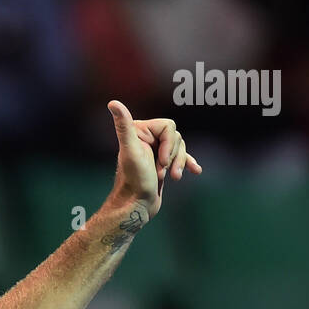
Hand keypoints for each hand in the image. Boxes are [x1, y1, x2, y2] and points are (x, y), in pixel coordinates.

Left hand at [105, 99, 201, 217]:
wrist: (135, 205)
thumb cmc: (134, 179)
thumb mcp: (131, 150)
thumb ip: (123, 126)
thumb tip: (112, 103)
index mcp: (138, 131)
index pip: (169, 126)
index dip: (169, 144)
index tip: (161, 162)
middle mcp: (146, 139)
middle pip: (177, 137)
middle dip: (174, 156)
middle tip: (162, 171)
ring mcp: (155, 152)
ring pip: (181, 148)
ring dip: (179, 163)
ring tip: (172, 178)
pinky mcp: (162, 164)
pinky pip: (181, 158)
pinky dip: (188, 163)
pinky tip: (196, 171)